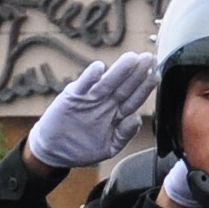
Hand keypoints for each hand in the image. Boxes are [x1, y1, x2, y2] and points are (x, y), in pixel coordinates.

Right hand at [26, 53, 159, 173]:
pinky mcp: (72, 97)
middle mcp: (105, 103)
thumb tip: (136, 119)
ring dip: (119, 70)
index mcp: (116, 114)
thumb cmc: (81, 148)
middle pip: (124, 86)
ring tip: (131, 58)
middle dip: (137, 72)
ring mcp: (89, 99)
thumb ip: (124, 135)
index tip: (155, 74)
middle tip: (149, 57)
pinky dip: (90, 77)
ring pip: (107, 83)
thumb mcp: (108, 148)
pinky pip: (83, 85)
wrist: (53, 150)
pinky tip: (99, 68)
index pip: (134, 98)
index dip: (145, 87)